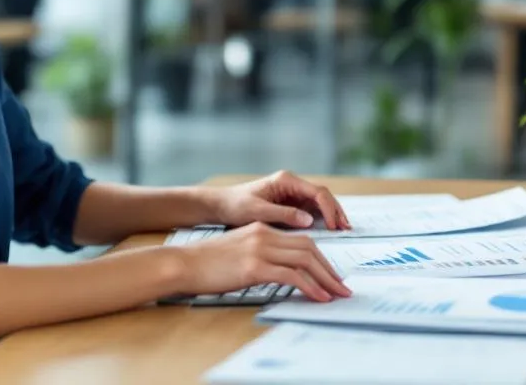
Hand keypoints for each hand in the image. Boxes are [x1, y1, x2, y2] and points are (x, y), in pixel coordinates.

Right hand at [171, 223, 350, 301]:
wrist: (184, 263)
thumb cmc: (206, 263)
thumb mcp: (238, 251)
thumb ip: (260, 255)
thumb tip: (281, 273)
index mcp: (262, 229)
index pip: (301, 240)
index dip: (320, 258)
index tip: (331, 276)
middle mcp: (264, 234)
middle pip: (309, 248)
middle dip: (329, 269)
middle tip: (342, 287)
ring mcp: (260, 249)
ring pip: (305, 259)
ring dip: (325, 279)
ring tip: (337, 294)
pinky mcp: (254, 266)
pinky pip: (291, 276)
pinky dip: (309, 287)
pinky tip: (318, 297)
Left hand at [210, 170, 350, 230]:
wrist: (221, 205)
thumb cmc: (235, 205)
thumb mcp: (257, 211)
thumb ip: (283, 214)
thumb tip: (308, 221)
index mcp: (286, 180)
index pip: (317, 192)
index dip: (329, 208)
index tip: (334, 224)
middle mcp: (292, 184)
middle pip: (322, 196)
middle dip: (336, 210)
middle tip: (345, 228)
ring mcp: (292, 194)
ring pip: (319, 202)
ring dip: (332, 214)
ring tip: (343, 229)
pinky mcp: (290, 204)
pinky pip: (312, 210)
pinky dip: (322, 218)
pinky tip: (330, 229)